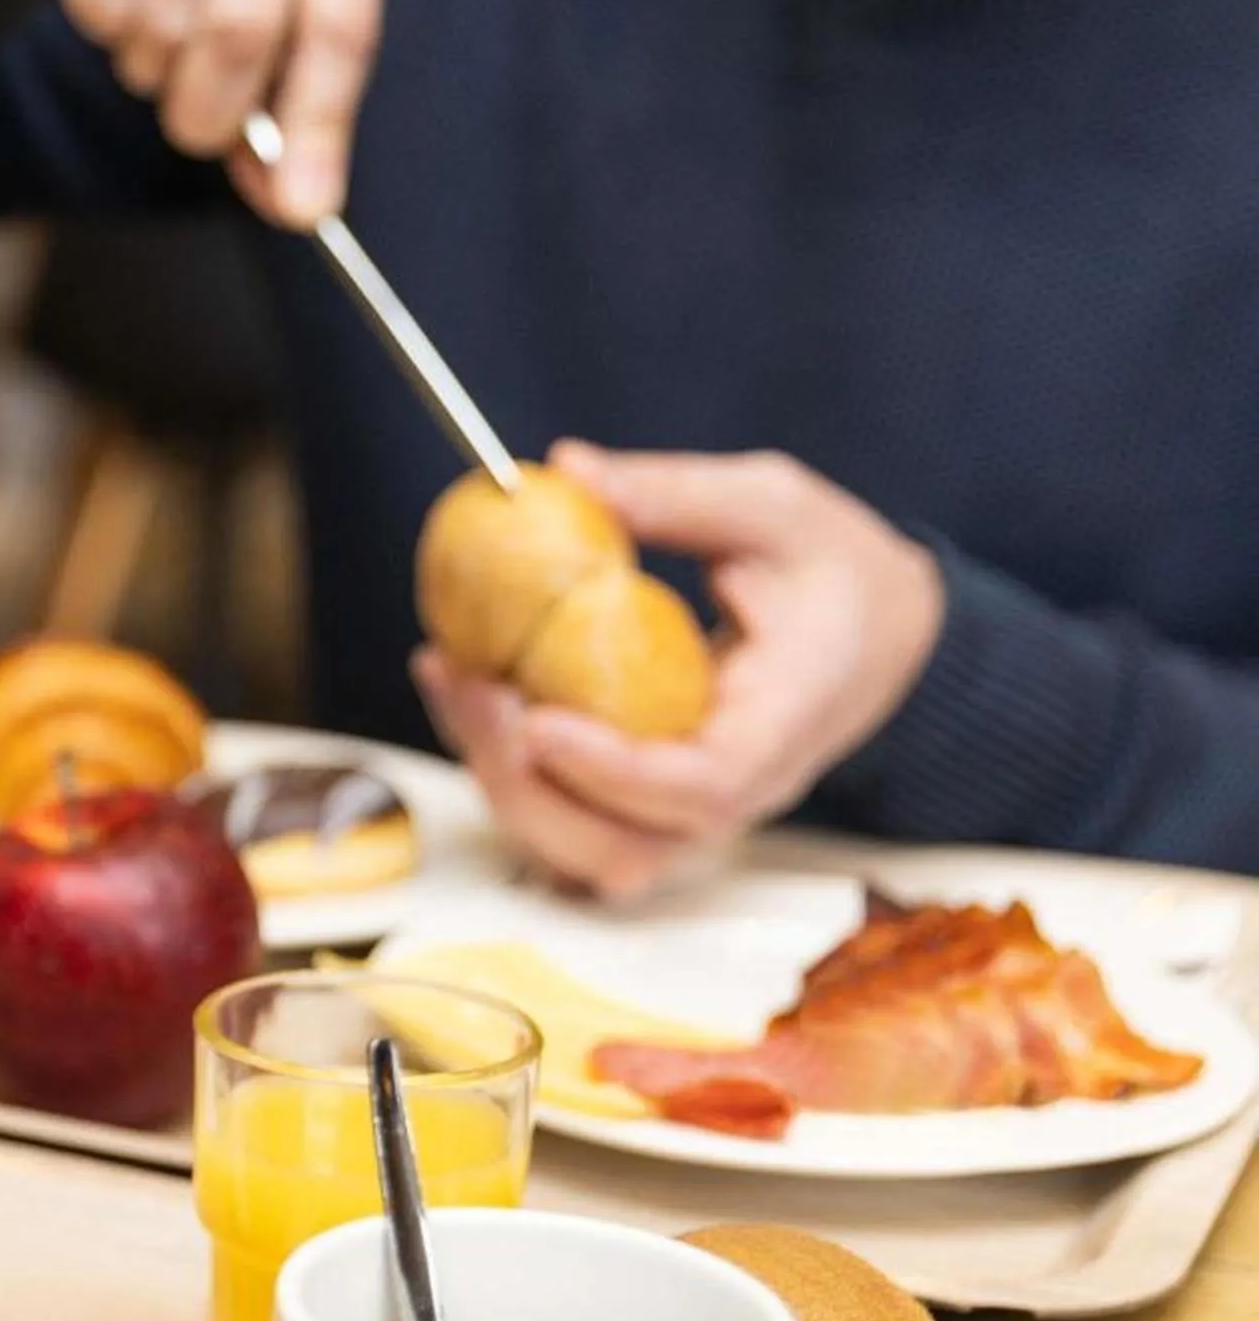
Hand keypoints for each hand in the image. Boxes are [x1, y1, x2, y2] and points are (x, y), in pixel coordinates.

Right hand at [0, 0, 381, 222]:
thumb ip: (287, 91)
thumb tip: (301, 202)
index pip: (342, 12)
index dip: (321, 121)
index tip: (302, 207)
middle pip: (246, 22)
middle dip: (212, 108)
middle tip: (193, 127)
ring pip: (165, 14)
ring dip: (147, 63)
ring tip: (145, 35)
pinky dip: (100, 23)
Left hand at [414, 440, 946, 899]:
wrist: (870, 632)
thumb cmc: (829, 566)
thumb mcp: (773, 506)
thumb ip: (676, 492)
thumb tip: (568, 468)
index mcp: (784, 729)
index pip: (706, 790)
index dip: (615, 771)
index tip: (538, 720)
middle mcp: (734, 797)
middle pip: (624, 848)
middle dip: (526, 783)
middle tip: (472, 684)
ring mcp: (683, 816)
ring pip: (579, 852)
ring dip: (498, 779)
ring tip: (450, 676)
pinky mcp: (640, 807)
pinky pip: (562, 818)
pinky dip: (499, 767)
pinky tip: (459, 685)